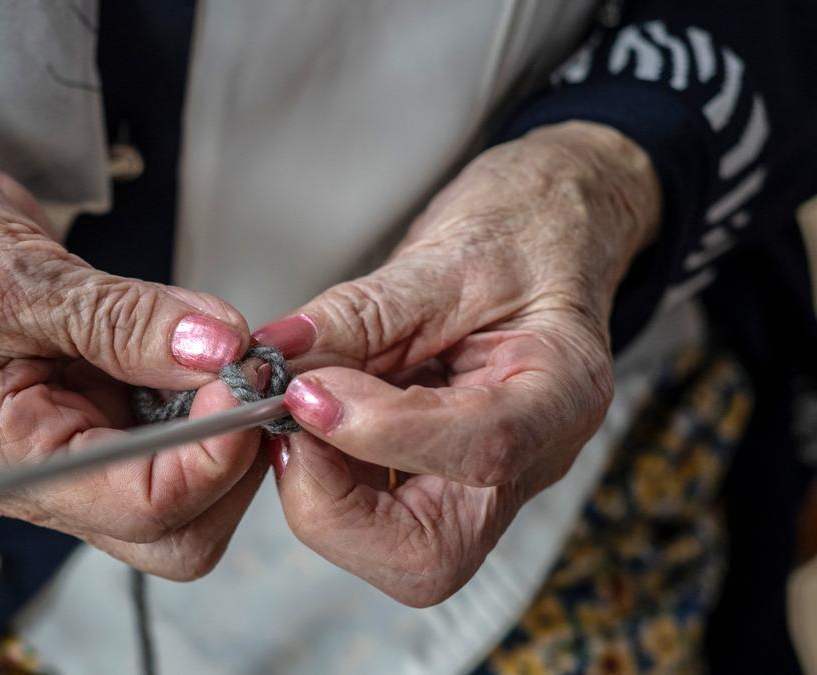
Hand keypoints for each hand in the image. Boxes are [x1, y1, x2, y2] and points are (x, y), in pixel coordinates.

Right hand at [0, 131, 265, 579]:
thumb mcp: (11, 271)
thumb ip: (119, 319)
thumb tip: (218, 349)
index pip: (141, 505)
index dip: (213, 451)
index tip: (244, 377)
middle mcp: (36, 474)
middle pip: (174, 531)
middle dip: (231, 461)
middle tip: (249, 375)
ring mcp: (69, 448)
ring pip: (187, 495)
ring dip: (226, 431)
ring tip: (226, 353)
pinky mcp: (95, 416)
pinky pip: (175, 440)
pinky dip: (208, 402)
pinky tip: (202, 348)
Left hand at [253, 121, 660, 604]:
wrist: (545, 236)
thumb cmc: (519, 236)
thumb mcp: (446, 255)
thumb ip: (361, 313)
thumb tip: (279, 358)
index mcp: (561, 396)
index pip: (480, 451)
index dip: (378, 431)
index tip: (307, 392)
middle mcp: (530, 464)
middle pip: (429, 556)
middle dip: (333, 501)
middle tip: (289, 420)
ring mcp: (482, 487)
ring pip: (391, 552)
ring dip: (320, 487)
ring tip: (303, 402)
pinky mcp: (436, 485)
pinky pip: (369, 518)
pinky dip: (322, 473)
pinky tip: (316, 411)